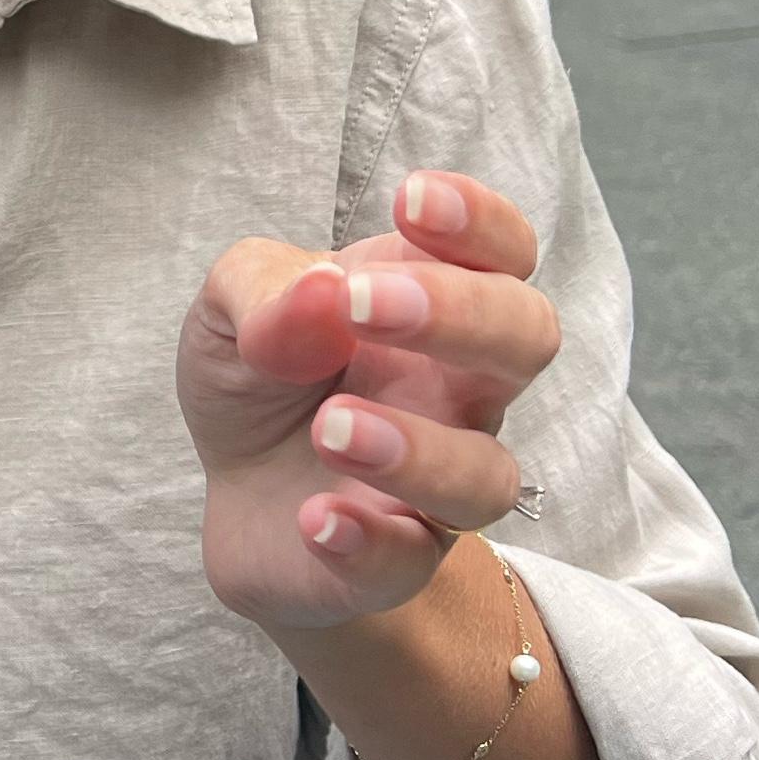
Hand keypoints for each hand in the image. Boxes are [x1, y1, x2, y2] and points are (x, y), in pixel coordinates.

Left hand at [176, 170, 557, 634]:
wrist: (238, 495)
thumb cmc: (260, 374)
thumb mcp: (231, 306)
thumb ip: (266, 288)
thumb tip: (322, 292)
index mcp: (426, 301)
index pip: (501, 250)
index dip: (479, 221)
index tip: (412, 200)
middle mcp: (458, 387)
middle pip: (527, 339)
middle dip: (460, 314)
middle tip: (365, 305)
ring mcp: (439, 480)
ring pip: (487, 474)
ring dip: (414, 448)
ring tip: (330, 428)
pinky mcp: (398, 558)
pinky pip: (412, 559)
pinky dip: (367, 541)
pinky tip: (315, 519)